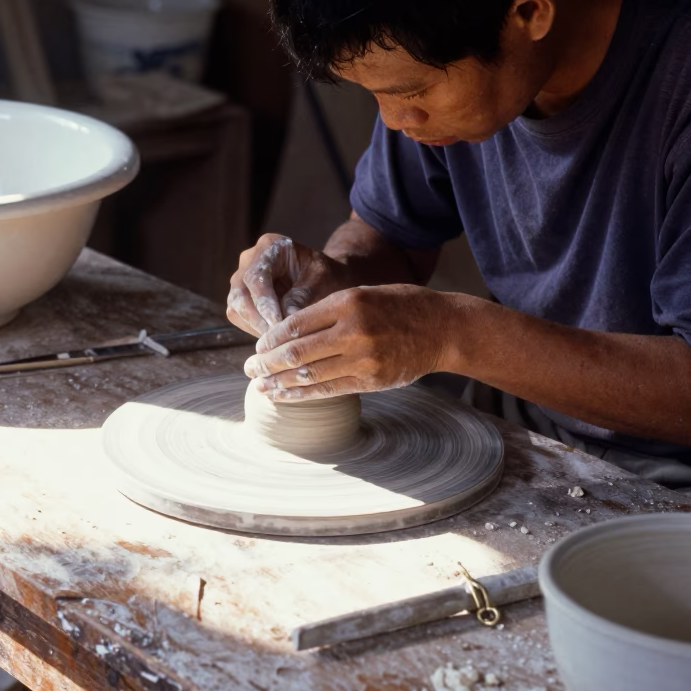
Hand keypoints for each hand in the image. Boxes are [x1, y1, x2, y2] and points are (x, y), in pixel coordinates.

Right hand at [226, 234, 353, 336]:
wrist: (324, 278)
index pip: (257, 277)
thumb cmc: (325, 275)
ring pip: (236, 307)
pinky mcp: (241, 298)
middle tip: (277, 339)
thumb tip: (286, 318)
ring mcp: (242, 279)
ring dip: (255, 326)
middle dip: (257, 319)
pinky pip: (239, 317)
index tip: (277, 323)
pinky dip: (254, 329)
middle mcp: (250, 260)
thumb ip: (303, 295)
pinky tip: (274, 337)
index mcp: (270, 246)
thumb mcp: (322, 280)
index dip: (264, 302)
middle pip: (240, 293)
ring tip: (278, 340)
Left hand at [242, 284, 460, 400]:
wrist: (442, 328)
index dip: (270, 339)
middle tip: (248, 368)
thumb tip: (284, 334)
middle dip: (266, 363)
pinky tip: (283, 396)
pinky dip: (301, 395)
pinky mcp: (372, 381)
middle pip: (296, 352)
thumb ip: (326, 312)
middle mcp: (354, 331)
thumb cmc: (397, 306)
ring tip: (260, 386)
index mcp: (347, 303)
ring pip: (308, 375)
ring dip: (278, 383)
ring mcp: (364, 359)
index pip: (295, 324)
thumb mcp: (361, 294)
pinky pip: (328, 390)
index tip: (257, 346)